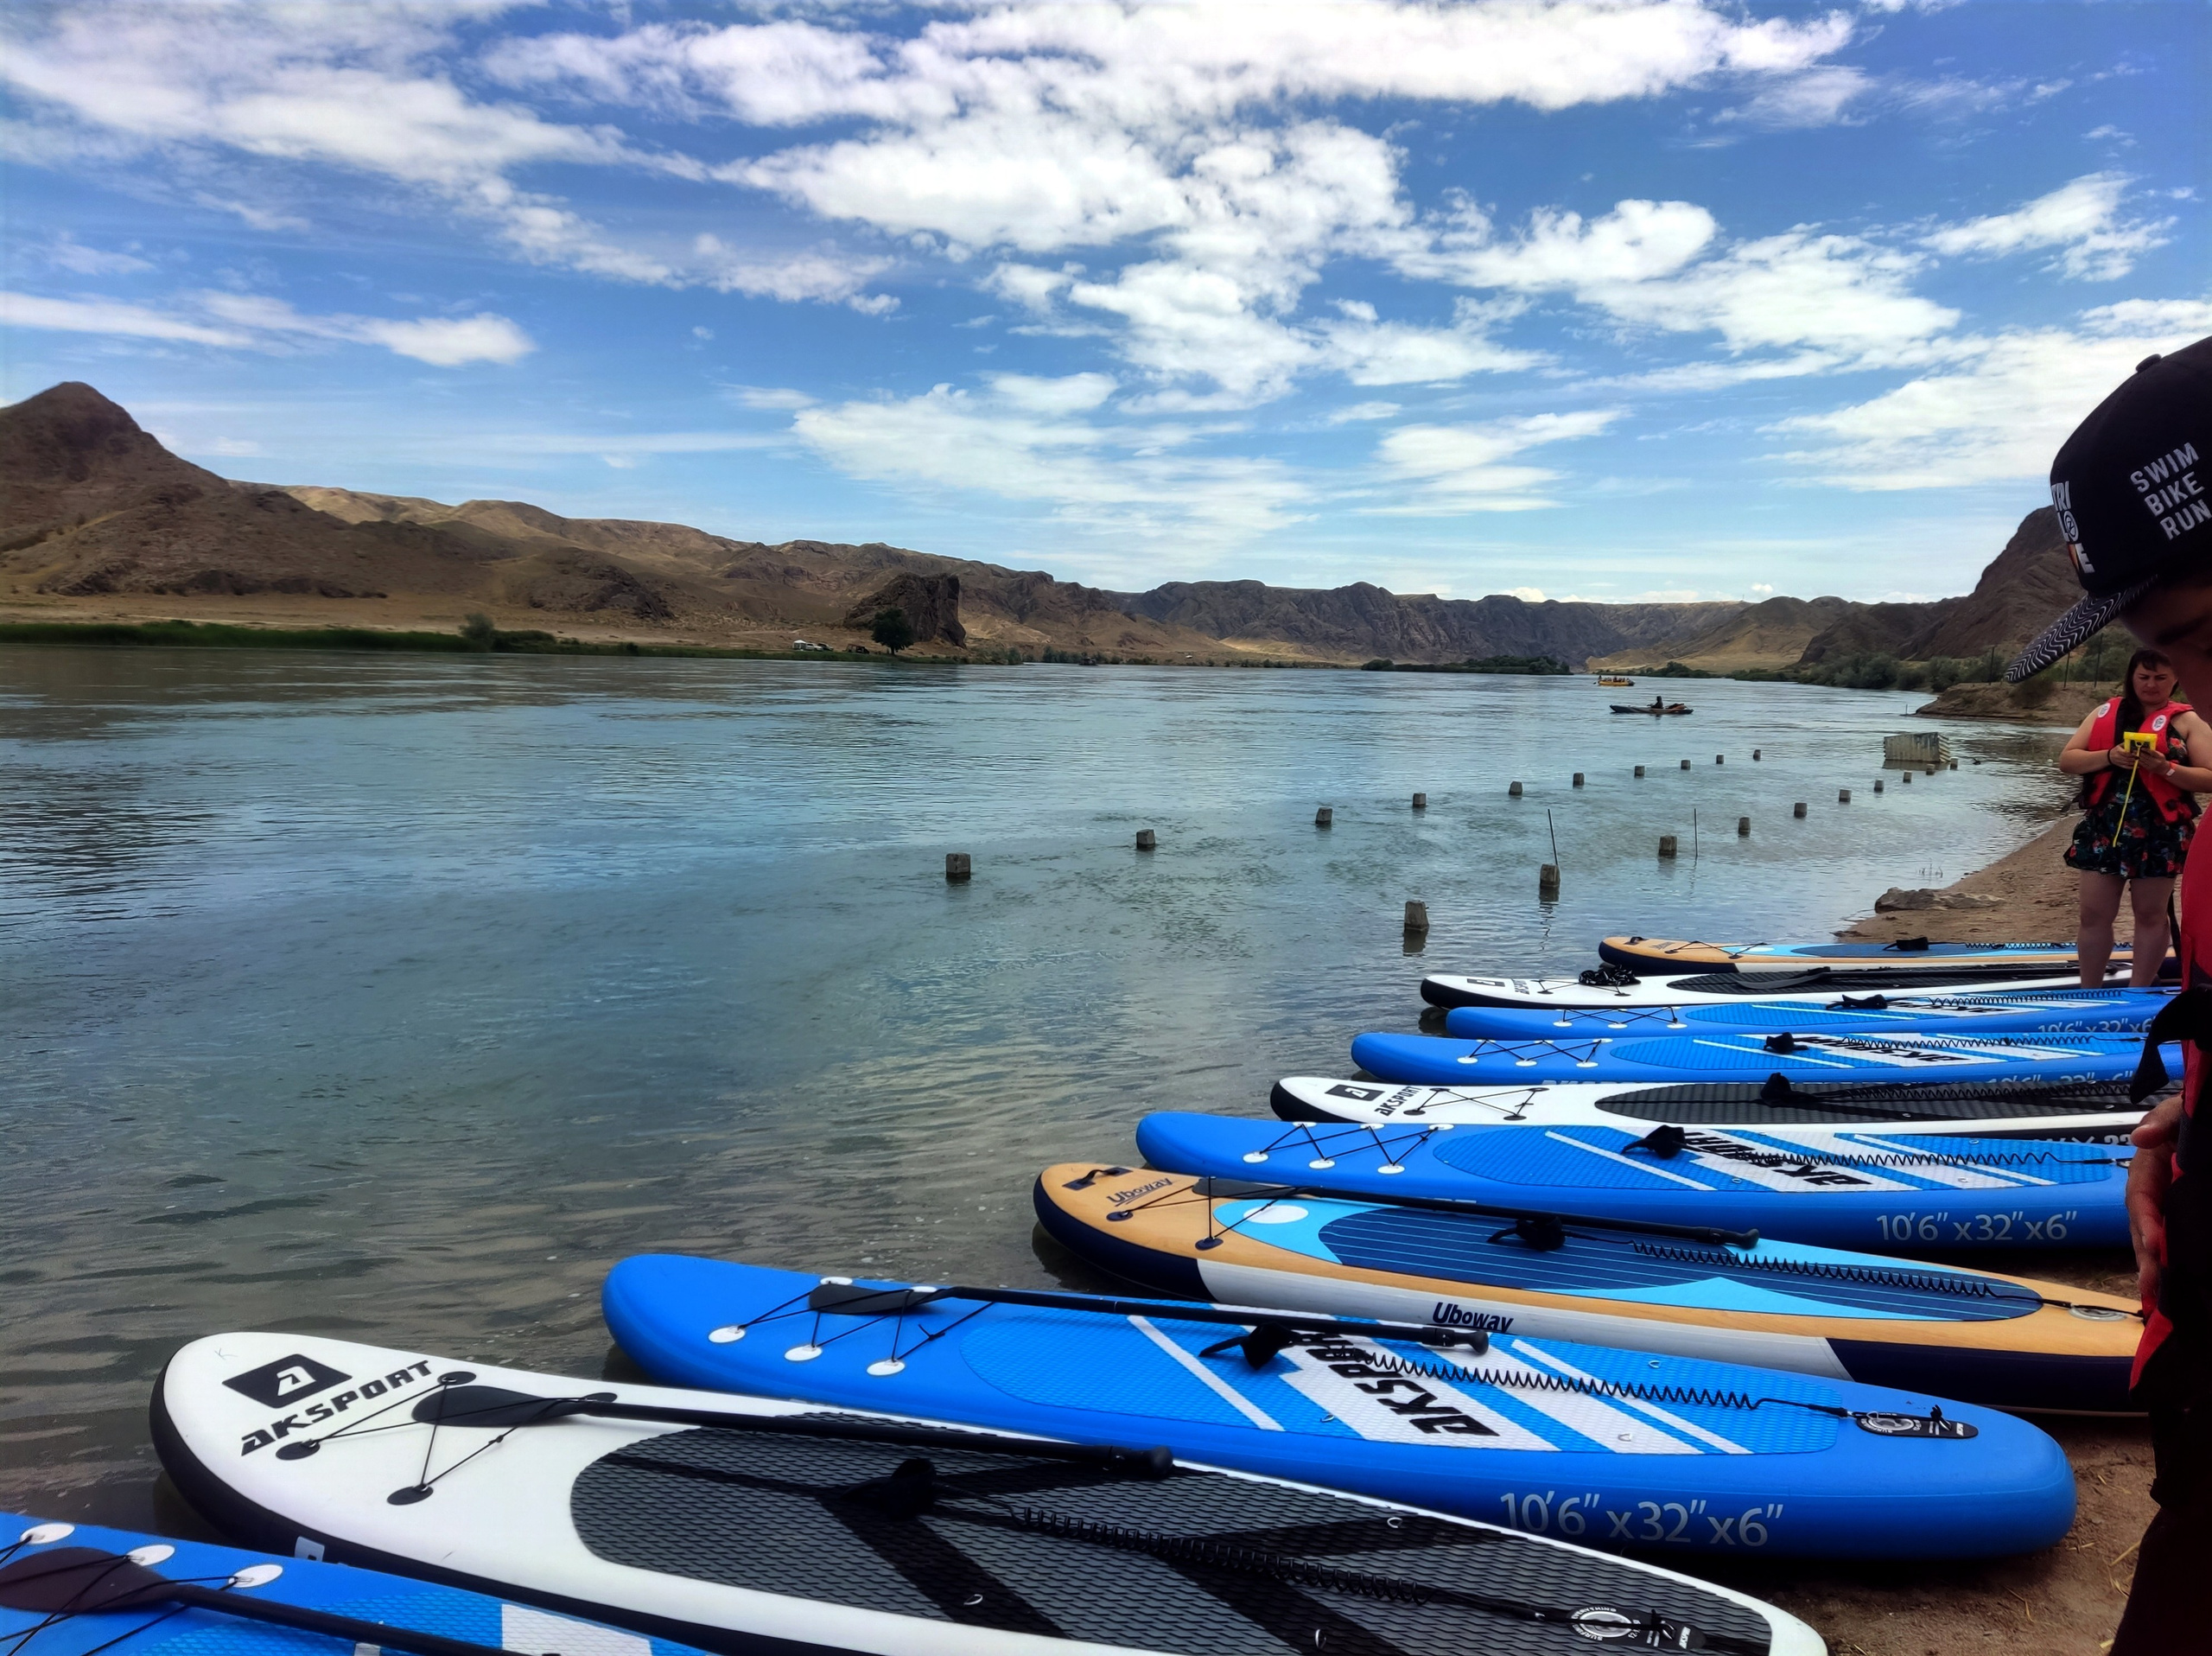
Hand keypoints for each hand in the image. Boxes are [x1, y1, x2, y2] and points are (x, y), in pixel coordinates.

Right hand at [2111, 745, 2137, 770]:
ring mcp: (2119, 762)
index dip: (2131, 753)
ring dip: (2134, 762)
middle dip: (2134, 758)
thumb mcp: (2119, 746)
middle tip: (2139, 757)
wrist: (2109, 757)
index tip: (2136, 753)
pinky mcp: (2120, 765)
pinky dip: (2132, 767)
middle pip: (2127, 758)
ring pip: (2128, 763)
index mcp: (2118, 751)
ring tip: (2139, 761)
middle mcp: (2118, 757)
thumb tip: (2132, 742)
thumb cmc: (2115, 750)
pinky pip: (2127, 767)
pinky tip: (2137, 766)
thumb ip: (2125, 744)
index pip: (2125, 753)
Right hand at [2131, 1093, 2185, 1307]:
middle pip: (2143, 1224)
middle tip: (2149, 1284)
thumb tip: (2138, 1138)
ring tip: (2154, 1292)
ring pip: (2155, 1235)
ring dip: (2153, 1263)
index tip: (2152, 1243)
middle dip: (2144, 1254)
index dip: (2144, 1219)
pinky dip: (2170, 1258)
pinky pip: (2173, 1236)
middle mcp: (2155, 1188)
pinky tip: (2173, 1280)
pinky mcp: (2185, 1214)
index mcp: (2148, 1165)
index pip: (2140, 1195)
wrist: (2209, 1122)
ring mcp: (2169, 1202)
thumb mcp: (2178, 1112)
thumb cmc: (2193, 1117)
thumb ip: (2161, 1121)